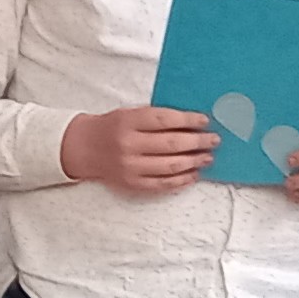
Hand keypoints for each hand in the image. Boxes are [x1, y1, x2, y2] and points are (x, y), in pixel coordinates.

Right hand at [66, 105, 219, 195]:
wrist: (84, 148)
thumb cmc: (113, 127)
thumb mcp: (129, 113)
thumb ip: (155, 117)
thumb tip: (192, 123)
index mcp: (128, 122)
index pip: (165, 120)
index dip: (189, 121)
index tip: (206, 121)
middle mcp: (128, 145)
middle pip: (171, 145)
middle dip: (197, 142)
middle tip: (214, 140)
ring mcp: (130, 167)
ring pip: (170, 166)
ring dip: (194, 162)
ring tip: (208, 157)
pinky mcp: (132, 184)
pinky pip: (162, 184)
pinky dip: (181, 180)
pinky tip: (194, 174)